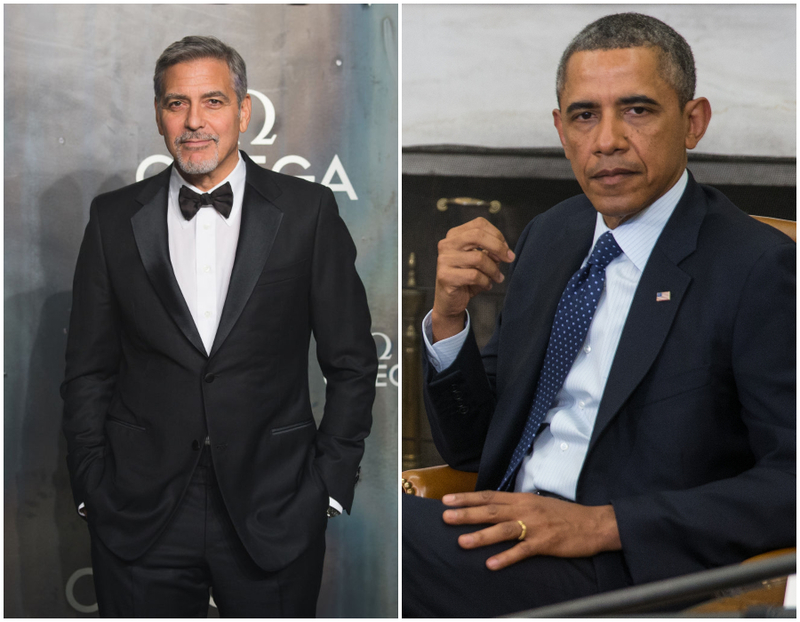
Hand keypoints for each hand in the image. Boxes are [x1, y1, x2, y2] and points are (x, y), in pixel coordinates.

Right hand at [432, 218, 514, 341]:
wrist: (449, 302)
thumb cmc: (466, 278)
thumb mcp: (479, 261)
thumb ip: (490, 251)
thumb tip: (504, 251)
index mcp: (454, 235)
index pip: (479, 224)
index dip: (497, 234)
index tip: (506, 249)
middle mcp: (447, 244)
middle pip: (477, 235)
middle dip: (498, 247)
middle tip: (509, 259)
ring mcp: (444, 260)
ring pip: (479, 257)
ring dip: (494, 269)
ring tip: (497, 277)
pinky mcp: (445, 276)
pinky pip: (474, 275)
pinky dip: (485, 281)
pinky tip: (486, 285)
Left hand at [441, 490, 620, 569]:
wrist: (594, 523)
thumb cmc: (565, 514)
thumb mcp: (538, 503)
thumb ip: (517, 505)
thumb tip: (495, 507)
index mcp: (523, 498)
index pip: (489, 496)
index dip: (468, 498)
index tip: (448, 500)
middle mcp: (526, 509)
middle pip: (491, 510)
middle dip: (467, 514)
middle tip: (446, 517)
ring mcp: (535, 526)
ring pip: (503, 530)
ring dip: (481, 536)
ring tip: (462, 542)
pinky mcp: (545, 543)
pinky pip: (522, 551)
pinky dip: (506, 557)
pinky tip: (491, 564)